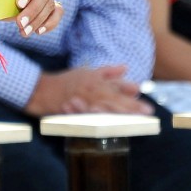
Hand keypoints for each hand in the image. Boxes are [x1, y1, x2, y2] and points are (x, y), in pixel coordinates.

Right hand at [25, 66, 150, 116]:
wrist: (42, 89)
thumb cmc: (67, 81)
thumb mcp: (88, 72)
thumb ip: (108, 72)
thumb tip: (126, 67)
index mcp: (97, 81)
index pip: (118, 90)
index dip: (133, 98)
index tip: (148, 107)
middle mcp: (92, 89)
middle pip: (115, 99)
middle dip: (132, 107)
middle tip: (148, 112)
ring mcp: (83, 100)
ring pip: (104, 107)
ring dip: (119, 112)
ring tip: (134, 119)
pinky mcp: (73, 109)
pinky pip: (88, 114)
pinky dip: (98, 117)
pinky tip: (108, 122)